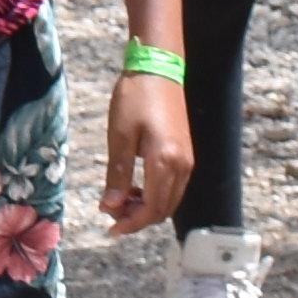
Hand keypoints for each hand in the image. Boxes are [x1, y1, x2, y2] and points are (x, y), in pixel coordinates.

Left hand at [103, 69, 192, 231]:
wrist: (157, 68)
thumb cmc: (134, 98)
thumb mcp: (119, 136)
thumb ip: (118, 175)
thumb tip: (110, 207)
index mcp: (165, 163)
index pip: (152, 209)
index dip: (131, 224)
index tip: (110, 229)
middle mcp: (183, 166)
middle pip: (163, 210)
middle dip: (137, 218)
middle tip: (110, 214)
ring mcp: (187, 160)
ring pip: (170, 200)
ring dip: (147, 208)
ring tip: (119, 201)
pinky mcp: (186, 154)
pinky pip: (173, 187)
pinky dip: (156, 195)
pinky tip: (136, 187)